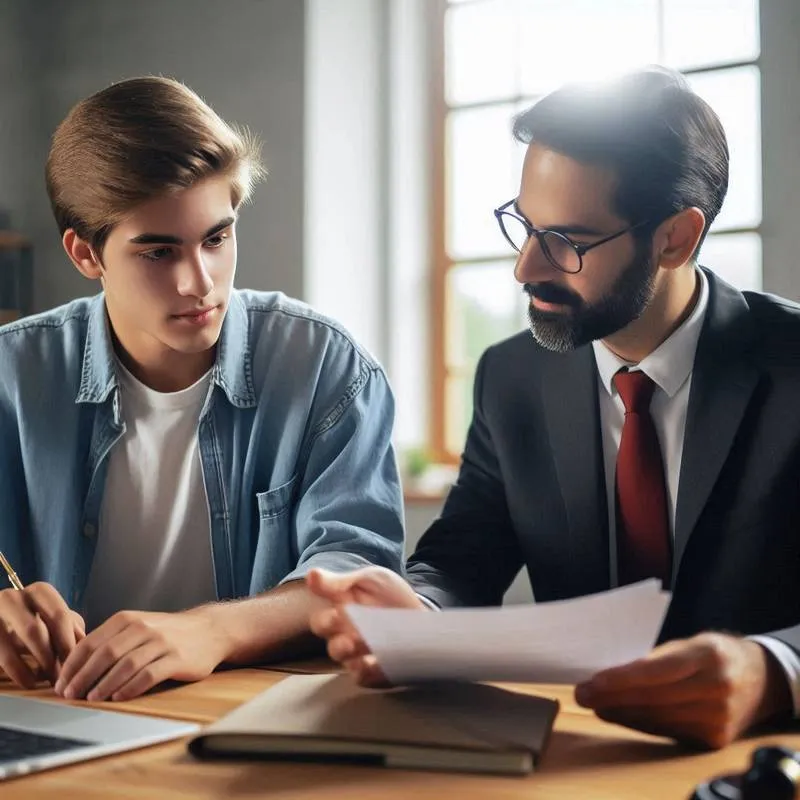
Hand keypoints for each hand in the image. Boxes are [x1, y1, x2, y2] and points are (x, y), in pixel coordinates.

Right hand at [0, 583, 85, 687]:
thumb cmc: (29, 623)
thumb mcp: (50, 620)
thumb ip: (70, 627)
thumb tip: (88, 644)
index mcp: (38, 592)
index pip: (59, 616)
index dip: (69, 642)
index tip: (78, 663)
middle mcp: (14, 598)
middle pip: (38, 629)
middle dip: (52, 655)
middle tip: (64, 676)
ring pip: (19, 640)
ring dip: (39, 663)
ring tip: (49, 680)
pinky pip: (2, 654)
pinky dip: (18, 671)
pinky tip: (29, 681)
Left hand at [54, 606, 230, 701]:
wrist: (209, 630)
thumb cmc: (168, 633)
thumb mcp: (138, 627)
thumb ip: (112, 641)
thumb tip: (76, 667)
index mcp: (128, 619)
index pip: (91, 642)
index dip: (72, 665)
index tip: (60, 684)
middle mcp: (143, 628)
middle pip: (105, 654)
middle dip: (83, 677)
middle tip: (70, 695)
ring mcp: (161, 642)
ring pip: (125, 665)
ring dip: (104, 685)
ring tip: (92, 699)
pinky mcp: (177, 658)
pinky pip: (149, 675)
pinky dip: (130, 688)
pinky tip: (119, 697)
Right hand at [306, 567, 425, 686]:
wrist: (422, 615)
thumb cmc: (390, 595)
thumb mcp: (371, 579)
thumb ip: (343, 581)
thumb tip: (312, 575)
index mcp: (340, 615)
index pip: (321, 622)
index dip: (325, 620)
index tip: (338, 611)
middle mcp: (345, 638)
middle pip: (330, 645)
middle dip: (336, 640)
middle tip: (346, 632)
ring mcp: (359, 657)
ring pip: (343, 661)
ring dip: (348, 654)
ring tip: (358, 644)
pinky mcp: (375, 673)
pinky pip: (363, 678)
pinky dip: (365, 672)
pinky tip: (372, 662)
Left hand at [574, 633, 792, 748]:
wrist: (760, 679)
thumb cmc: (714, 653)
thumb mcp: (690, 643)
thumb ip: (657, 657)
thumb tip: (611, 673)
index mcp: (708, 654)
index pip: (656, 670)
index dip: (621, 679)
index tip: (592, 682)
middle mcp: (716, 687)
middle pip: (653, 697)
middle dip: (612, 697)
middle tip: (582, 694)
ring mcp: (718, 717)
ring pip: (657, 718)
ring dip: (620, 713)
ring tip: (595, 705)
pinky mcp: (715, 738)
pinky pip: (668, 731)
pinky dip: (640, 723)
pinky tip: (620, 716)